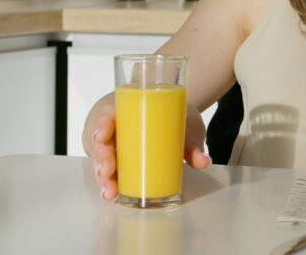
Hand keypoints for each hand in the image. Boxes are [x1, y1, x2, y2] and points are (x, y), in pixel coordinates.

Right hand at [90, 102, 212, 201]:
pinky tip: (112, 195)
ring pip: (103, 161)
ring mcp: (117, 147)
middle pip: (103, 143)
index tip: (102, 137)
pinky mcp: (121, 163)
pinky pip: (112, 172)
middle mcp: (117, 129)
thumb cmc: (174, 117)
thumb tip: (203, 161)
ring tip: (110, 192)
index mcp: (126, 110)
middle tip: (108, 171)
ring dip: (104, 177)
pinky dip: (111, 184)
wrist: (175, 119)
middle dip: (103, 159)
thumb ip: (192, 144)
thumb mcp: (185, 125)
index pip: (108, 114)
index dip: (102, 125)